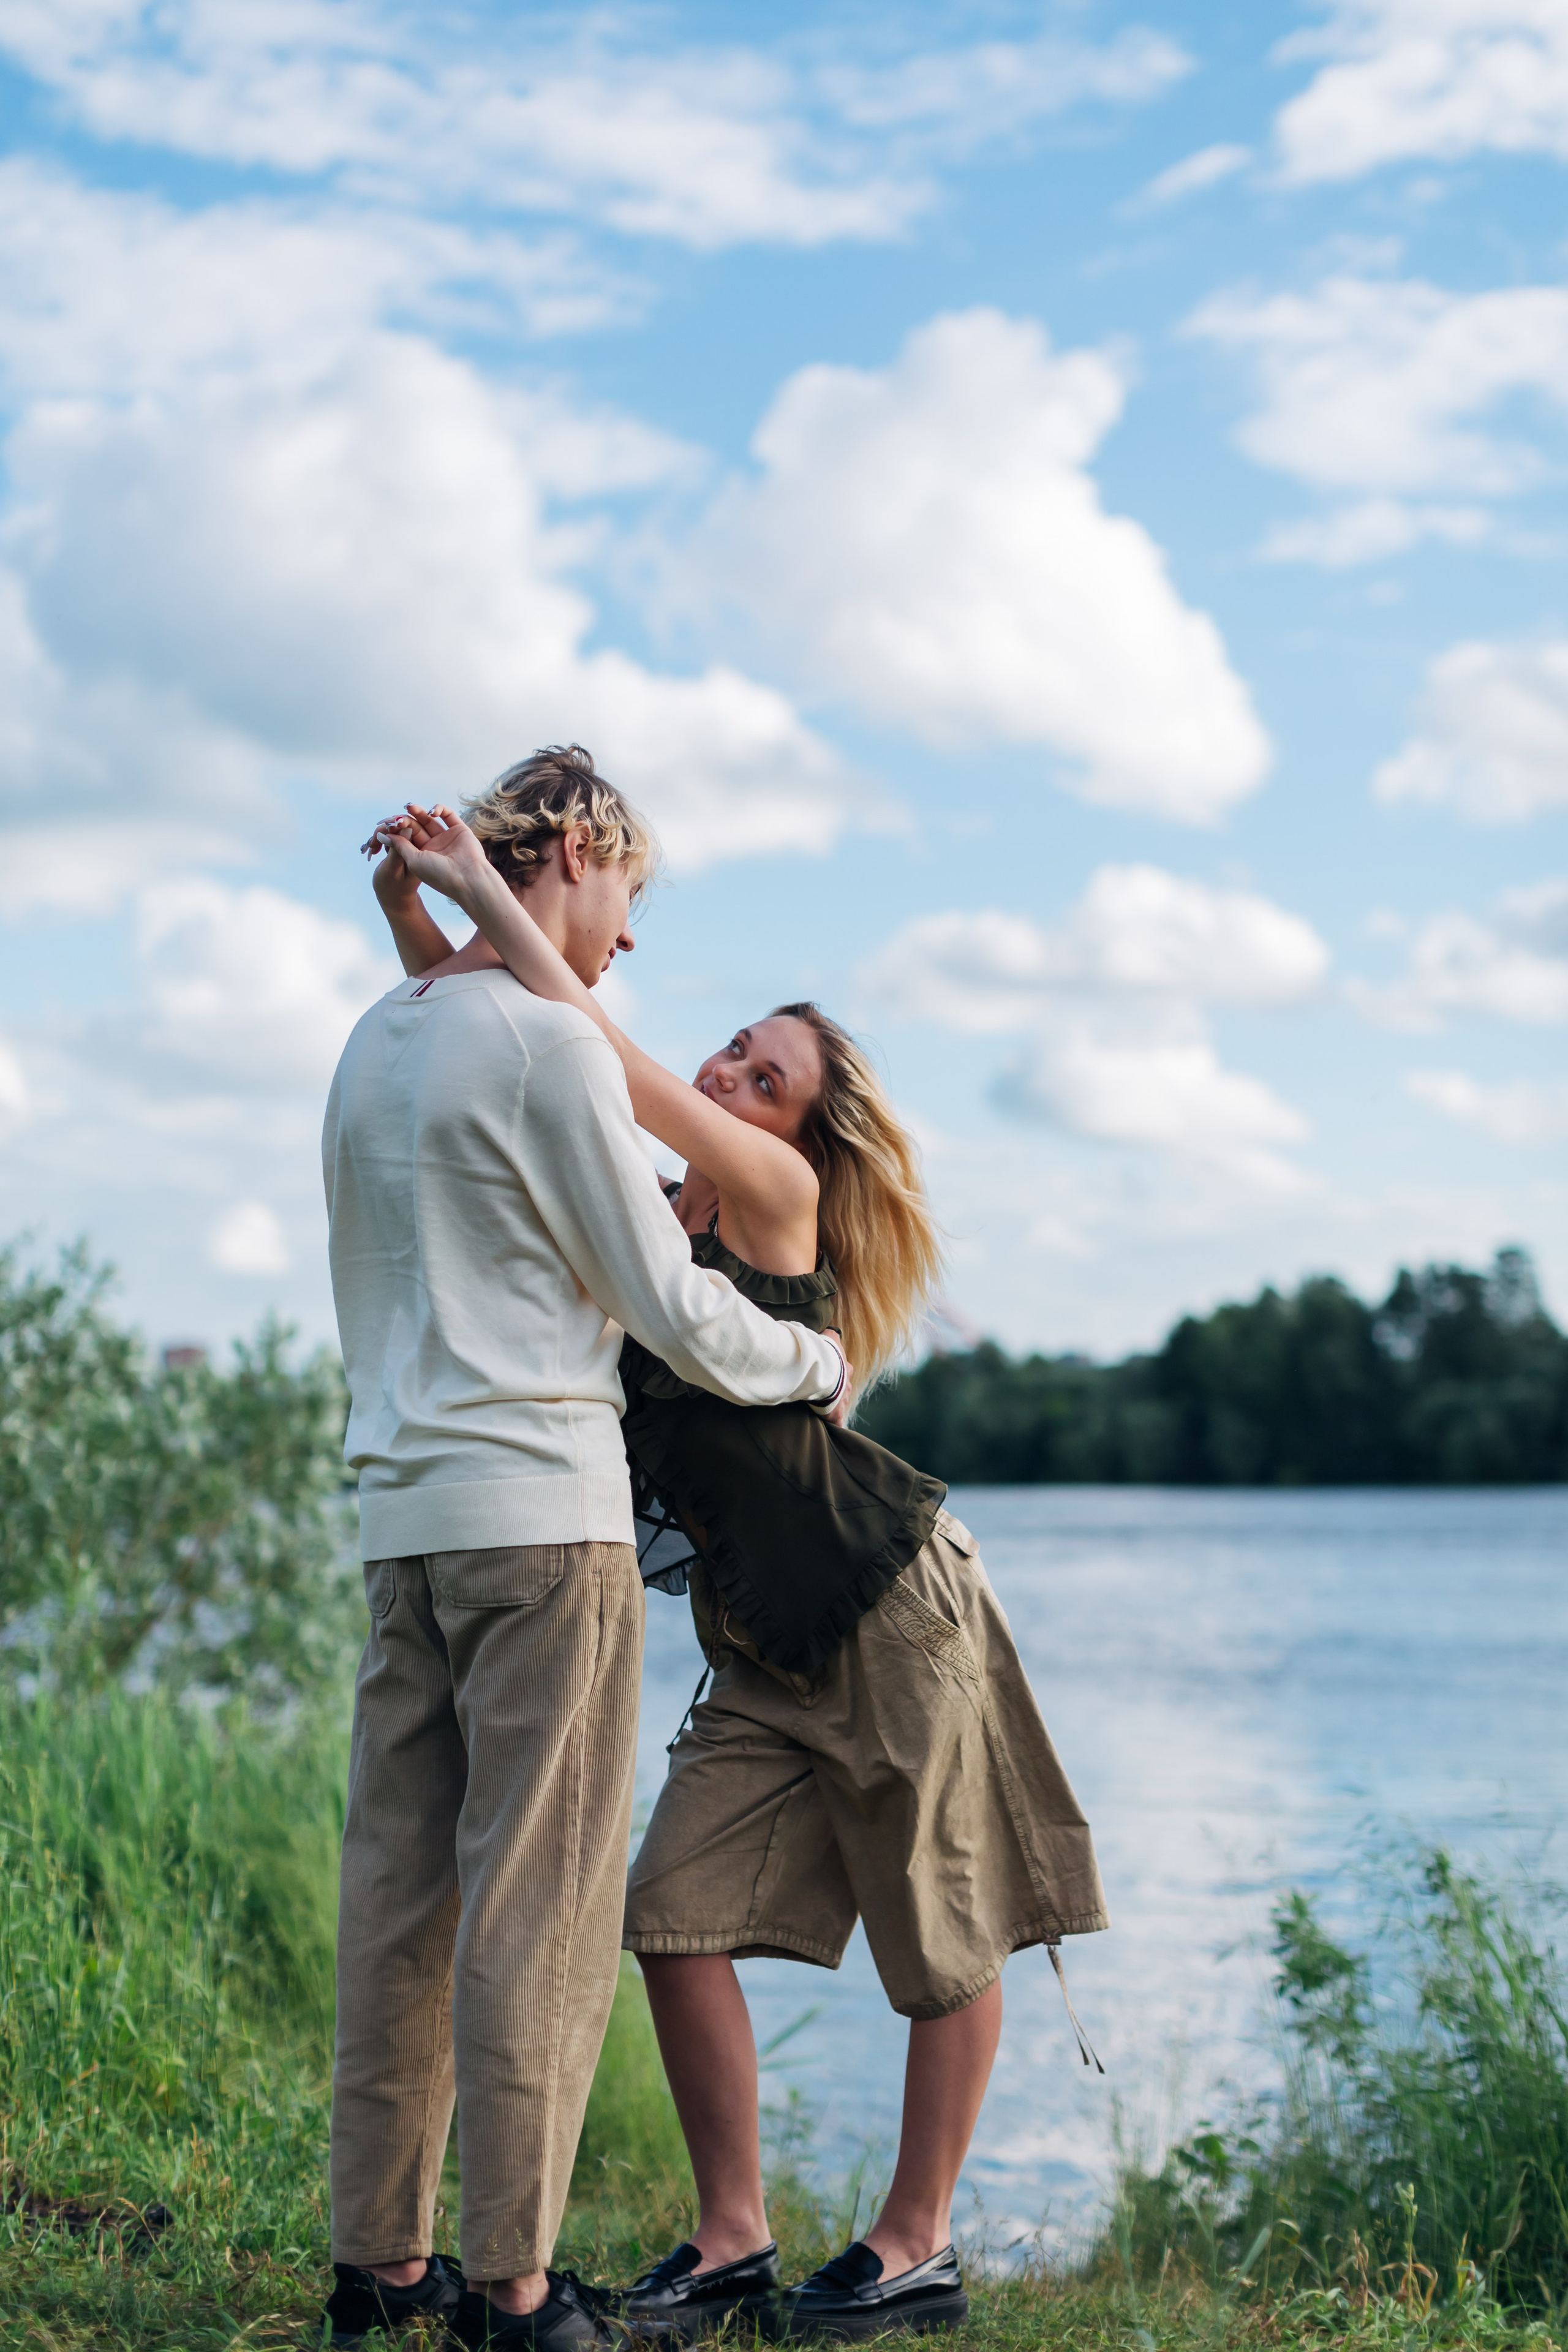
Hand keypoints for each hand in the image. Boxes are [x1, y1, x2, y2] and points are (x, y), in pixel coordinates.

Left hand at [365, 803, 495, 908]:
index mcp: (422, 856)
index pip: (407, 838)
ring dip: (420, 812)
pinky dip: (439, 809)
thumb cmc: (439, 875)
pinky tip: (431, 812)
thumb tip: (382, 834)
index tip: (389, 824)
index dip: (398, 830)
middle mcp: (434, 846)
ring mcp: (447, 837)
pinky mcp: (460, 830)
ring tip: (410, 807)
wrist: (467, 879)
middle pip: (417, 827)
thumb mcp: (413, 860)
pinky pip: (448, 815)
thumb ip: (399, 846)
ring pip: (430, 820)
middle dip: (407, 820)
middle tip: (399, 815)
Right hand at [365, 817, 422, 913]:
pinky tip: (374, 850)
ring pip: (396, 829)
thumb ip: (400, 847)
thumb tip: (405, 826)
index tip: (382, 830)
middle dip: (385, 830)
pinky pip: (393, 836)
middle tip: (371, 844)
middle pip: (403, 825)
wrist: (395, 900)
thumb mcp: (395, 869)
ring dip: (381, 835)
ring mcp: (414, 847)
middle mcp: (422, 846)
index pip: (411, 826)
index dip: (396, 824)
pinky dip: (382, 840)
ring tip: (371, 848)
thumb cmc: (393, 888)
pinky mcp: (406, 848)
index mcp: (425, 852)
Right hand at [822, 1331, 852, 1426]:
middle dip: (837, 1393)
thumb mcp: (829, 1338)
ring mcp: (843, 1399)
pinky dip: (834, 1423)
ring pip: (841, 1404)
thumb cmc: (824, 1352)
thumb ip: (831, 1335)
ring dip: (834, 1407)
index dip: (836, 1374)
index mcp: (845, 1368)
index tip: (829, 1377)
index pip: (844, 1372)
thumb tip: (832, 1332)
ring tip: (825, 1410)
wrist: (824, 1368)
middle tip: (826, 1395)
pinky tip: (832, 1428)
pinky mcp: (836, 1413)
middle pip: (844, 1390)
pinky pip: (836, 1421)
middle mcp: (847, 1384)